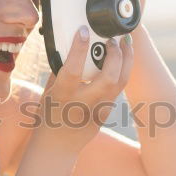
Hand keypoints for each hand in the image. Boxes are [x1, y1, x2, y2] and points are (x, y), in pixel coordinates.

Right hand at [33, 25, 133, 155]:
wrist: (58, 144)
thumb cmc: (49, 113)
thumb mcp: (49, 90)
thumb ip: (60, 69)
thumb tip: (71, 44)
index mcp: (62, 96)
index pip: (73, 70)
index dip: (79, 49)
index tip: (84, 30)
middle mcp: (82, 104)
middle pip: (109, 78)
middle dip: (115, 54)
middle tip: (112, 39)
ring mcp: (98, 111)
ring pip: (120, 83)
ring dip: (126, 59)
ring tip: (126, 42)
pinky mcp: (107, 114)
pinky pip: (118, 90)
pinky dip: (121, 71)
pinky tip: (121, 59)